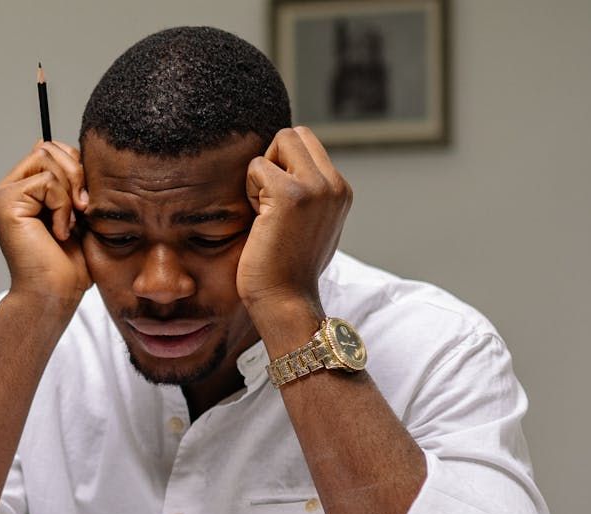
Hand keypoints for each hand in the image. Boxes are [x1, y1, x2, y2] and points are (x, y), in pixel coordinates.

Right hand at [0, 140, 91, 307]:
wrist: (55, 293)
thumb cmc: (69, 263)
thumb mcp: (77, 212)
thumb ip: (69, 181)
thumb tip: (56, 146)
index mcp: (22, 190)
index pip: (51, 151)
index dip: (76, 167)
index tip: (86, 201)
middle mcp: (6, 190)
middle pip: (49, 149)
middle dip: (76, 175)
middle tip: (83, 209)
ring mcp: (1, 195)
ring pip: (48, 161)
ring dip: (69, 193)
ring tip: (69, 223)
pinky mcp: (4, 202)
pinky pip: (46, 181)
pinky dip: (62, 206)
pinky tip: (59, 231)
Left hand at [242, 127, 352, 317]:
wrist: (287, 302)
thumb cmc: (289, 269)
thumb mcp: (312, 224)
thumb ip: (310, 193)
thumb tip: (287, 163)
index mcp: (341, 191)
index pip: (307, 143)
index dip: (283, 163)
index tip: (278, 202)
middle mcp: (334, 185)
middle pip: (294, 135)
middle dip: (273, 159)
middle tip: (268, 201)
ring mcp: (316, 188)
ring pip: (278, 143)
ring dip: (262, 174)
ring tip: (267, 213)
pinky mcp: (291, 195)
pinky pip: (257, 166)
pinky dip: (250, 191)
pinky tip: (260, 222)